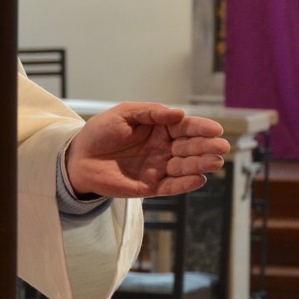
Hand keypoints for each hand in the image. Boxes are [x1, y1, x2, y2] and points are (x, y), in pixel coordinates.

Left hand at [65, 102, 229, 198]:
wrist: (77, 157)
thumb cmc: (100, 132)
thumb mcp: (123, 114)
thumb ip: (150, 112)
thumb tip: (178, 113)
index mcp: (160, 128)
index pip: (185, 127)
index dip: (201, 128)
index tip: (216, 130)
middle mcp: (164, 148)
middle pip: (190, 147)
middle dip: (206, 147)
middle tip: (221, 147)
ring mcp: (158, 167)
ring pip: (185, 167)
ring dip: (200, 165)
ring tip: (214, 162)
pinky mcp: (150, 186)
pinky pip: (171, 186)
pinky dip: (185, 184)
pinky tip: (199, 179)